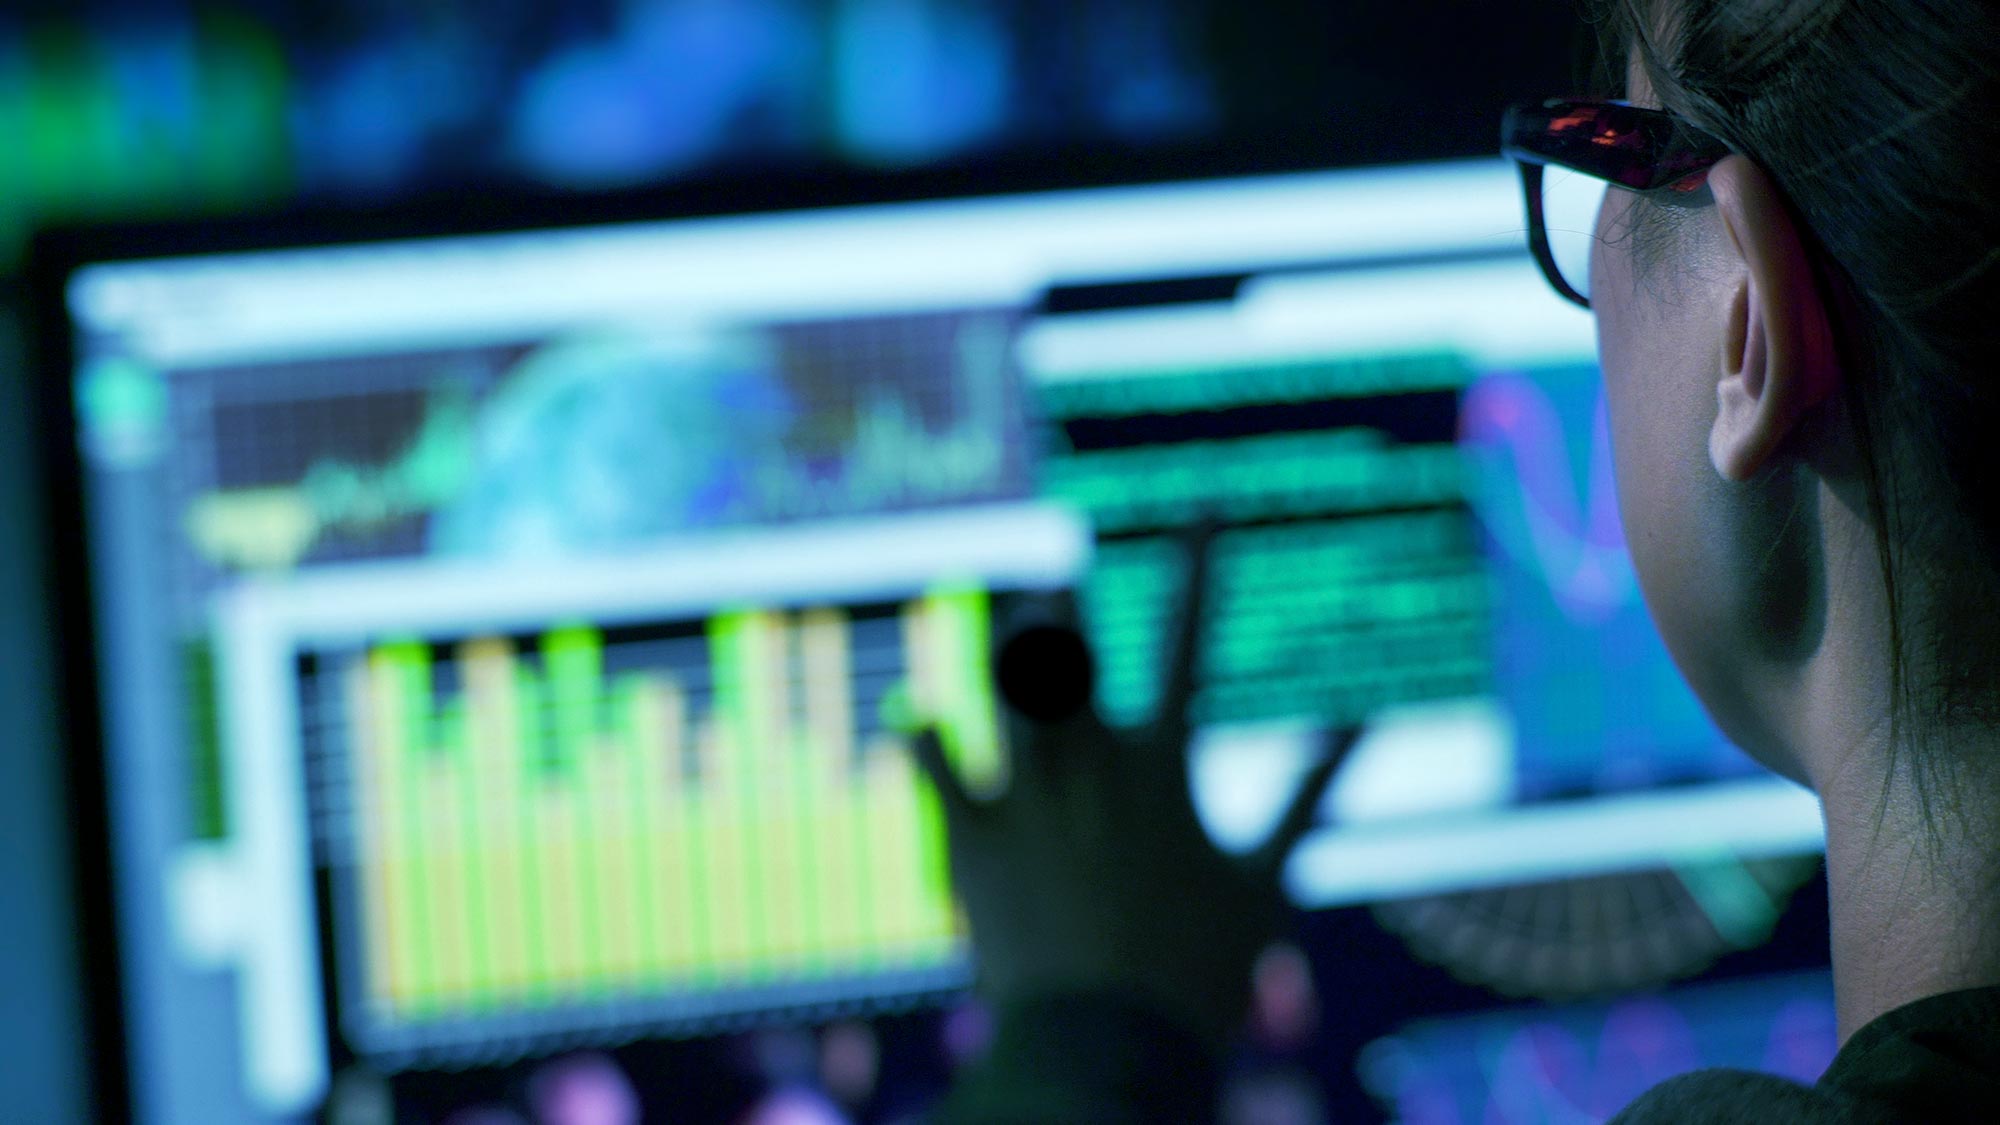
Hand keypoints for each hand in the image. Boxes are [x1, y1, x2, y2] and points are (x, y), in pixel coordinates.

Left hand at [909, 527, 1355, 1049]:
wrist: (1108, 1041)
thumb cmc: (1200, 968)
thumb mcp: (1269, 880)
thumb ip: (1312, 794)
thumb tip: (1369, 724)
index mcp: (1163, 762)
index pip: (1188, 638)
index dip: (1200, 565)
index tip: (1207, 508)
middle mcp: (1088, 760)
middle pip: (1068, 648)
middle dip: (1060, 606)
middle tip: (1057, 576)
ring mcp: (1023, 794)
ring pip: (1002, 691)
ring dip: (1005, 649)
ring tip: (1008, 613)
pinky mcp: (968, 837)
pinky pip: (932, 768)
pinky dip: (922, 739)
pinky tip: (913, 715)